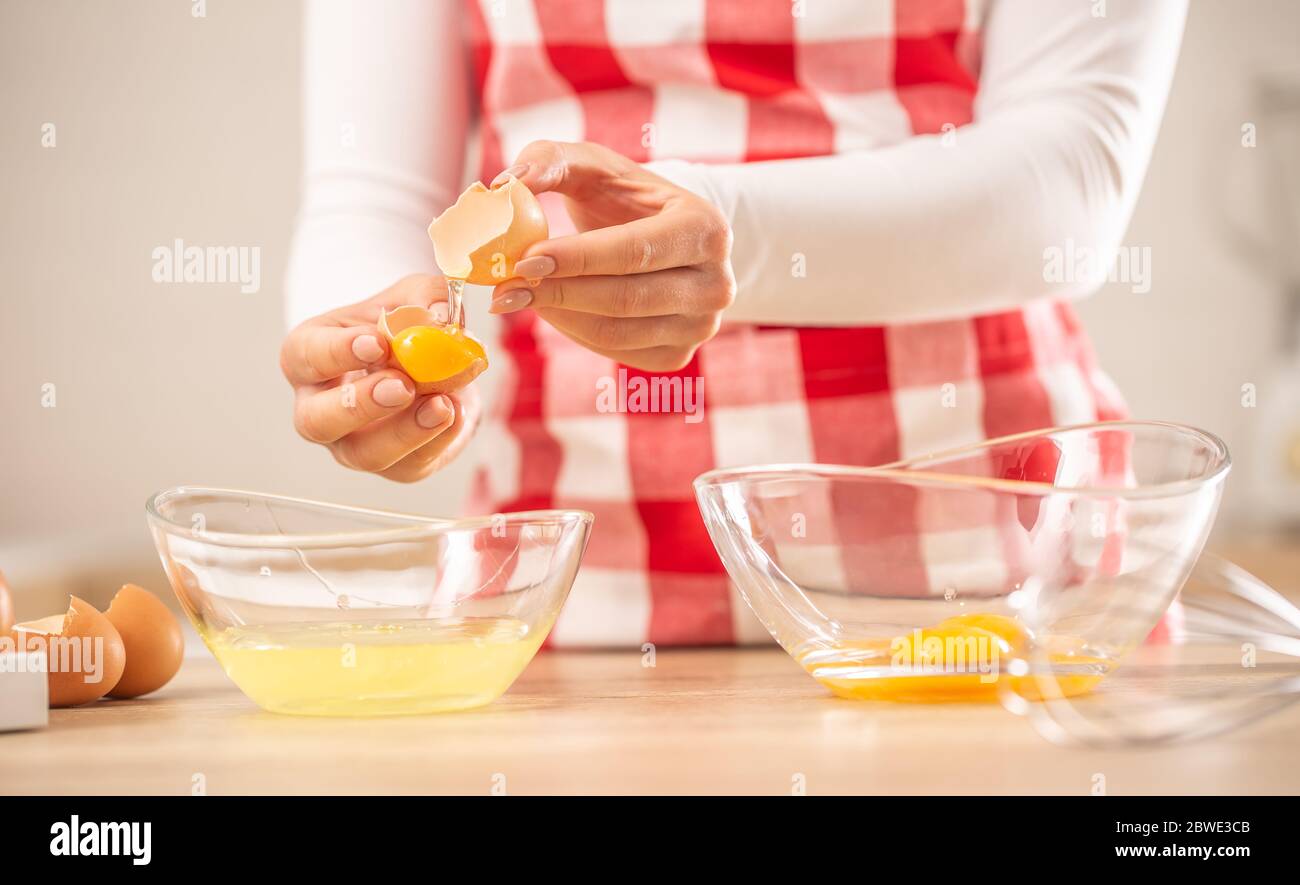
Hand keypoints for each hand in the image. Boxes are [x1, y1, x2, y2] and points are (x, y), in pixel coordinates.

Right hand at [280, 274, 479, 482]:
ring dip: (405, 432)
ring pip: (364, 454)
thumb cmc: (403, 328)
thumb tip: (440, 317)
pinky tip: (457, 412)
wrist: (434, 367)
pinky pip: (410, 465)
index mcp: (309, 356)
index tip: (377, 343)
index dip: (338, 352)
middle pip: (316, 421)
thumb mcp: (413, 298)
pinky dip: (438, 440)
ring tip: (441, 404)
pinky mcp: (395, 467)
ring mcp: (352, 443)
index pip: (307, 356)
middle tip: (401, 386)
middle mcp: (320, 407)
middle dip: (359, 405)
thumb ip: (428, 297)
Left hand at [489, 141, 734, 371]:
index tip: (524, 260)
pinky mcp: (678, 355)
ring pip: (617, 332)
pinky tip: (552, 308)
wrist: (664, 237)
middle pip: (626, 298)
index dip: (577, 258)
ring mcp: (702, 326)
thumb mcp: (594, 166)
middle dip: (558, 292)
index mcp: (706, 228)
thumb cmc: (625, 198)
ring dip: (558, 316)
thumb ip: (548, 161)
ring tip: (517, 296)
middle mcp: (716, 283)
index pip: (636, 251)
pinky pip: (616, 351)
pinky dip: (574, 332)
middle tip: (506, 287)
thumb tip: (505, 184)